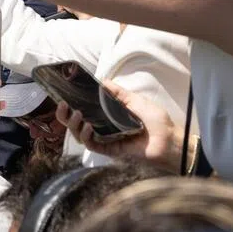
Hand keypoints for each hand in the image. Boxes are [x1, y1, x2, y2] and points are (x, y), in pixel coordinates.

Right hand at [55, 80, 182, 169]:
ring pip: (80, 135)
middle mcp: (103, 128)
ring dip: (74, 125)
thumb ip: (118, 93)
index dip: (71, 105)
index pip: (84, 111)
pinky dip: (87, 137)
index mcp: (107, 116)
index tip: (63, 95)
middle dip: (65, 116)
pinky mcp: (109, 150)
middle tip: (63, 105)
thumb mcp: (136, 101)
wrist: (169, 140)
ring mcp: (105, 140)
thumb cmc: (156, 121)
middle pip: (76, 124)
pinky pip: (92, 145)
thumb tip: (102, 81)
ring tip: (77, 115)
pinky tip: (88, 127)